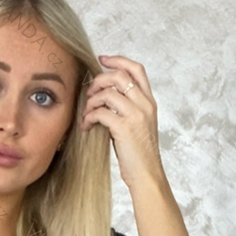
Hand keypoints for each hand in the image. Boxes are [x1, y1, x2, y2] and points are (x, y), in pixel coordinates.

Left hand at [81, 54, 165, 189]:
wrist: (147, 176)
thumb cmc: (139, 156)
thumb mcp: (137, 126)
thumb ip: (127, 109)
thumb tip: (105, 97)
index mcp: (149, 102)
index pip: (136, 69)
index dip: (118, 60)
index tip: (102, 59)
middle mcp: (145, 105)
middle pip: (119, 76)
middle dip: (99, 81)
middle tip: (89, 93)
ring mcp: (136, 116)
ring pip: (108, 93)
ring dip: (91, 102)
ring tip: (86, 114)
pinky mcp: (125, 128)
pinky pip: (100, 113)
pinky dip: (89, 118)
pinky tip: (86, 126)